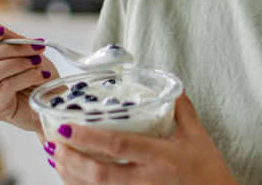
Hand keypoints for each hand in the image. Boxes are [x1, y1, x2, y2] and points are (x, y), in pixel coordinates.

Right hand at [0, 13, 59, 133]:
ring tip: (36, 62)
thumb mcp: (20, 46)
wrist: (53, 98)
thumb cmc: (35, 72)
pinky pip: (5, 86)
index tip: (0, 32)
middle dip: (12, 48)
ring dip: (18, 63)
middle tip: (36, 48)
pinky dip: (26, 76)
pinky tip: (40, 75)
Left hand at [46, 93, 236, 183]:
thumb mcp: (198, 137)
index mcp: (161, 157)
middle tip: (53, 145)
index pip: (119, 146)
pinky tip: (73, 178)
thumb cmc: (208, 171)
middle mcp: (146, 179)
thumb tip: (172, 86)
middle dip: (72, 160)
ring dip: (72, 176)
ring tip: (56, 159)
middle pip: (100, 173)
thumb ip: (182, 109)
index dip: (90, 137)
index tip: (67, 127)